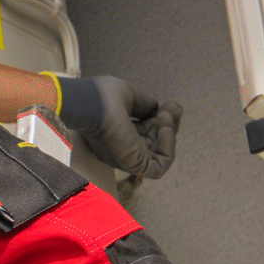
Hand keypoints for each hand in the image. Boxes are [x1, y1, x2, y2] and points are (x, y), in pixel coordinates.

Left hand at [56, 74, 182, 178]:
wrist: (90, 105)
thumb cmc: (100, 97)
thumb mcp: (127, 97)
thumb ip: (142, 105)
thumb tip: (156, 107)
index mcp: (114, 133)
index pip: (144, 131)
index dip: (158, 118)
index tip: (166, 104)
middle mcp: (120, 148)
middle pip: (154, 142)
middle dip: (169, 123)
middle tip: (173, 106)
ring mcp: (126, 158)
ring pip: (159, 153)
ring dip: (169, 132)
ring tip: (167, 113)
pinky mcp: (133, 165)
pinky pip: (160, 166)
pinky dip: (168, 147)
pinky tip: (164, 126)